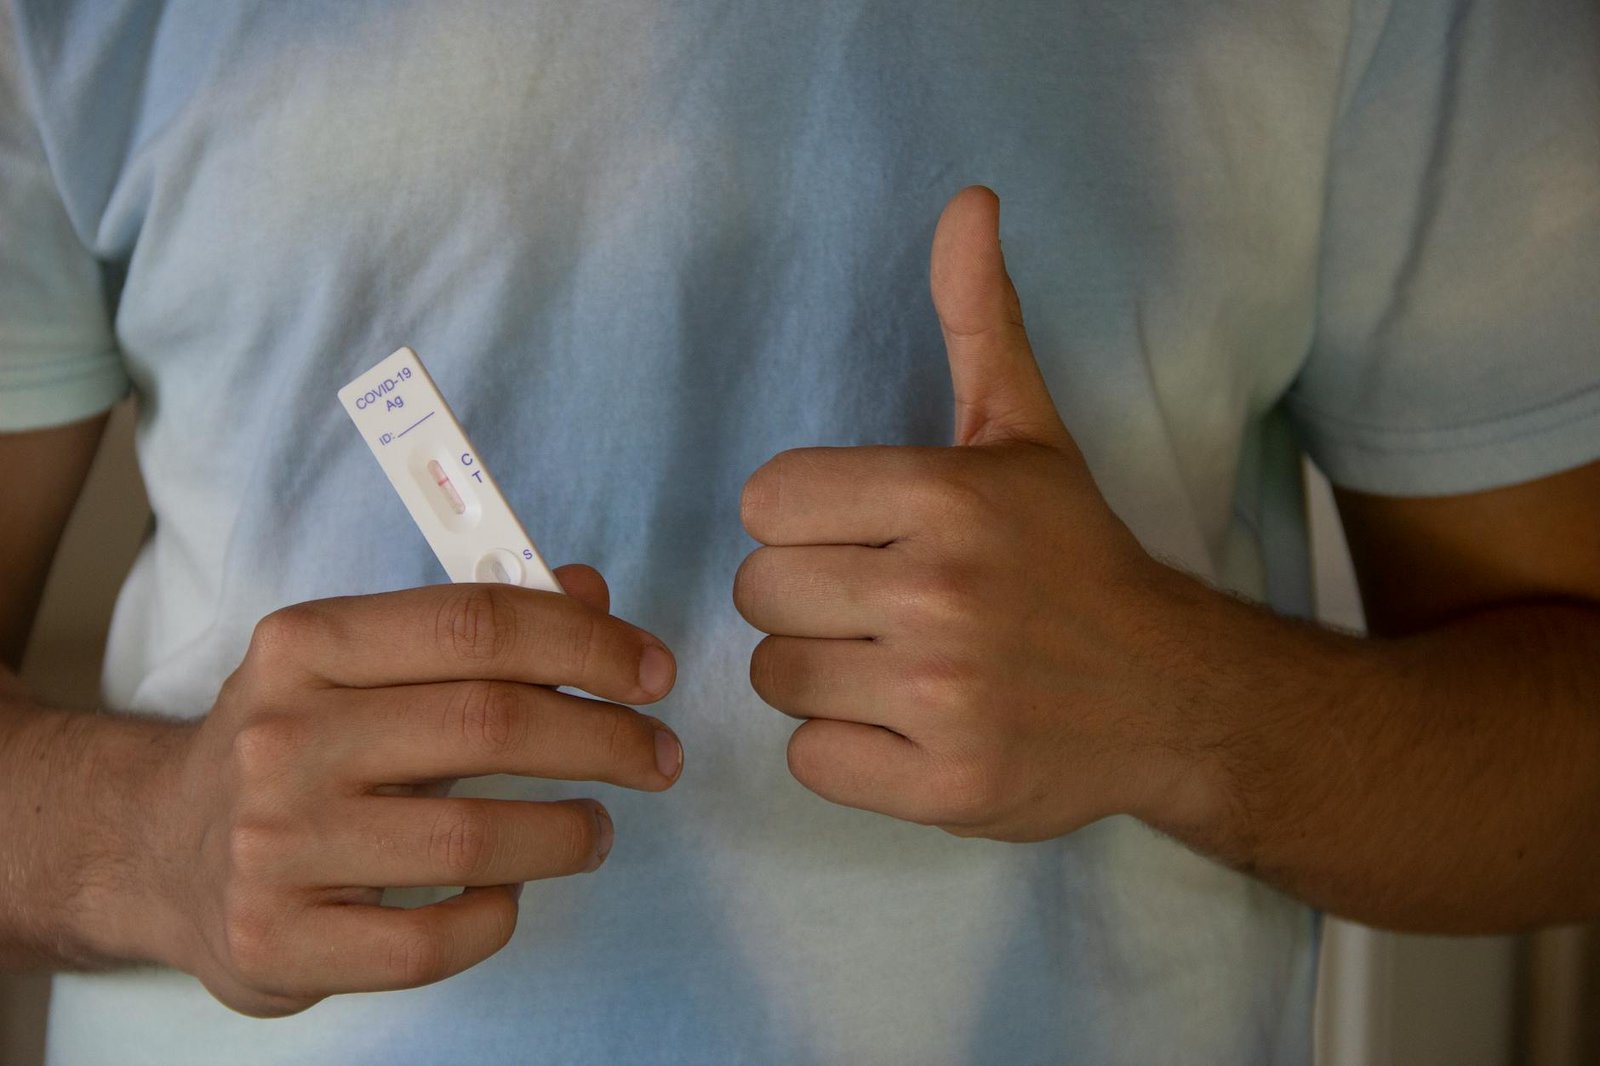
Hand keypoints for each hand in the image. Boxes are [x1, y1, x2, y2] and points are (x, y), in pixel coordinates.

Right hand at [136, 565, 681, 1016]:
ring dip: (568, 833)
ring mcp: (272, 845)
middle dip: (606, 740)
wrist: (157, 849)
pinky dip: (497, 914)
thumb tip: (588, 592)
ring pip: (474, 839)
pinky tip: (509, 892)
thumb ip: (473, 629)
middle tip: (658, 756)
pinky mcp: (276, 941)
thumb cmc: (294, 743)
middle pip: (490, 724)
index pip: (476, 625)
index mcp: (305, 646)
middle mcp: (281, 737)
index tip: (653, 672)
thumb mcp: (359, 663)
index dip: (586, 645)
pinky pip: (431, 940)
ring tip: (597, 828)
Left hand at [735, 187, 1213, 842]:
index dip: (803, 521)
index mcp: (947, 495)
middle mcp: (943, 594)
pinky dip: (846, 751)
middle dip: (805, 599)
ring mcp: (946, 698)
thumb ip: (980, 318)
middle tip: (878, 606)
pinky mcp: (947, 787)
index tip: (861, 535)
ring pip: (777, 677)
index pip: (765, 502)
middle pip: (760, 592)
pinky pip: (811, 760)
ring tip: (893, 666)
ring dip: (821, 676)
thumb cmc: (1075, 558)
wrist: (1173, 693)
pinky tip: (906, 728)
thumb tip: (968, 198)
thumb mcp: (1027, 433)